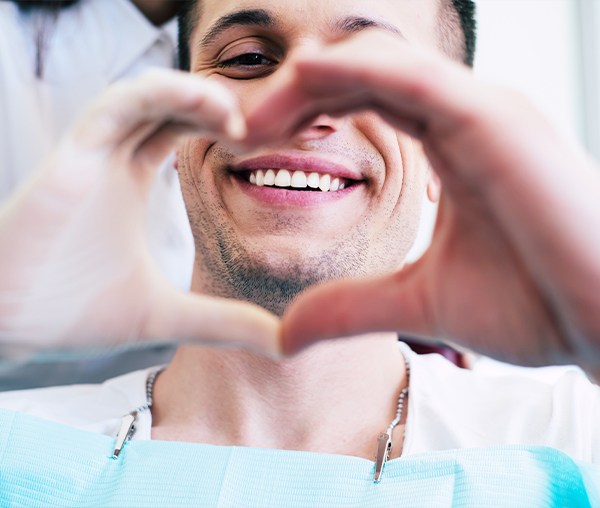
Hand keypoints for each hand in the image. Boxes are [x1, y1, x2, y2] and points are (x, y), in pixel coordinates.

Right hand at [0, 69, 278, 356]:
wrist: (8, 337)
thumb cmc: (74, 322)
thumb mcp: (170, 319)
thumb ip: (227, 324)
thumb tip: (287, 345)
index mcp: (132, 183)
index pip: (181, 130)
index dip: (221, 125)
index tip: (263, 141)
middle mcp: (112, 161)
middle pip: (170, 104)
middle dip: (216, 105)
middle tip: (261, 126)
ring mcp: (91, 155)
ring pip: (146, 95)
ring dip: (194, 94)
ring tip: (236, 120)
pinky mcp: (72, 158)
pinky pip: (117, 106)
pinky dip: (158, 94)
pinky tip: (203, 109)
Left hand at [255, 31, 599, 374]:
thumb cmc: (534, 304)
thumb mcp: (416, 302)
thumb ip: (351, 306)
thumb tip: (284, 333)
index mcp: (450, 147)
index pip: (363, 105)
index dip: (305, 117)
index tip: (255, 145)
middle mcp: (464, 118)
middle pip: (361, 79)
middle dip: (297, 98)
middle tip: (244, 130)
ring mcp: (483, 113)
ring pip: (382, 65)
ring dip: (314, 79)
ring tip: (260, 113)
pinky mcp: (496, 121)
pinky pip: (414, 77)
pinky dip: (356, 70)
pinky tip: (306, 77)